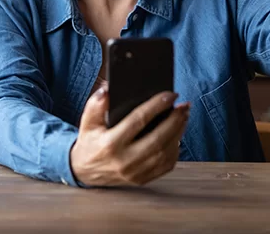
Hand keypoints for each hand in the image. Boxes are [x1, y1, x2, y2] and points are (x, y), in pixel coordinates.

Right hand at [69, 86, 190, 186]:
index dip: (157, 106)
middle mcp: (124, 160)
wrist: (84, 171)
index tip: (170, 95)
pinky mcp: (142, 179)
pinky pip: (165, 165)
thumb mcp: (87, 122)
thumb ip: (96, 105)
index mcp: (111, 143)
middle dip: (175, 120)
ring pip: (165, 153)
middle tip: (184, 106)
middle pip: (158, 138)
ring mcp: (135, 172)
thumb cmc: (90, 142)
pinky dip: (175, 149)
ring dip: (179, 133)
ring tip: (184, 117)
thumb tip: (107, 90)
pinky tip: (178, 135)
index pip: (138, 120)